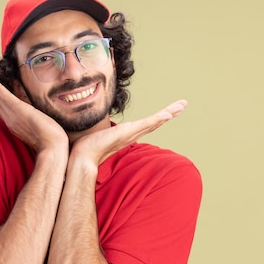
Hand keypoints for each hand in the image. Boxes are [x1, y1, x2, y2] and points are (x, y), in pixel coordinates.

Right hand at [0, 67, 67, 152]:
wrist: (52, 148)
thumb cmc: (50, 142)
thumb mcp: (39, 128)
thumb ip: (35, 121)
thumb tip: (38, 115)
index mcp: (14, 125)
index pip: (0, 109)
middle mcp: (11, 120)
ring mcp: (14, 116)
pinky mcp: (20, 111)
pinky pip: (6, 98)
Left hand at [71, 100, 187, 166]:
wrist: (83, 158)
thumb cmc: (85, 148)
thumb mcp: (92, 136)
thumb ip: (92, 133)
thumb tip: (81, 130)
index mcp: (125, 135)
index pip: (144, 125)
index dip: (156, 119)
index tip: (167, 112)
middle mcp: (131, 135)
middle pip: (154, 123)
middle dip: (169, 114)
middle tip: (182, 105)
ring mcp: (132, 134)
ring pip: (154, 122)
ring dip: (169, 113)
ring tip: (182, 105)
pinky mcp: (130, 132)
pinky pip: (149, 124)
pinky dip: (160, 118)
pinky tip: (170, 113)